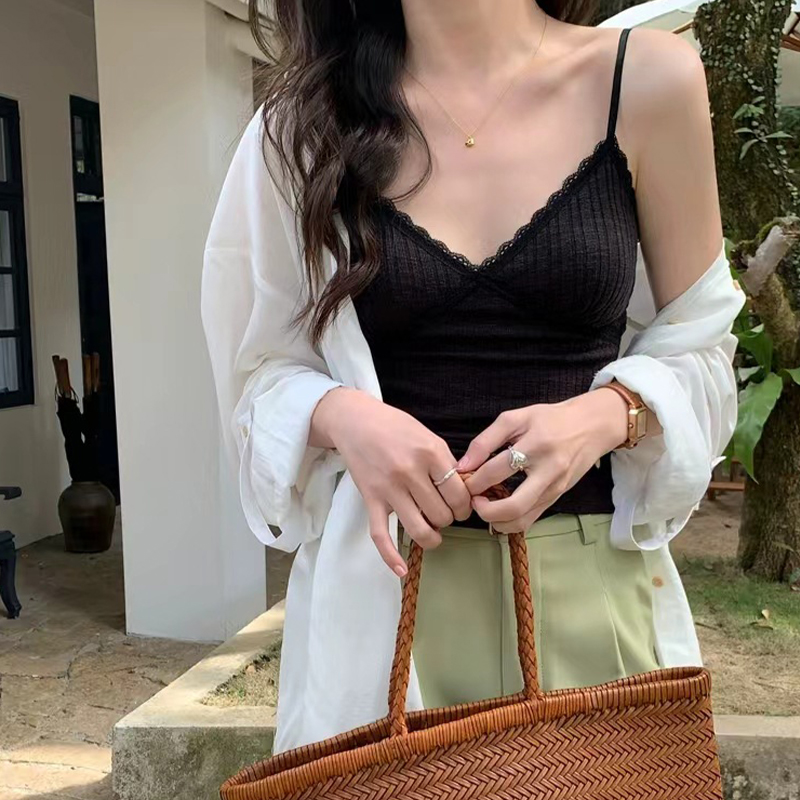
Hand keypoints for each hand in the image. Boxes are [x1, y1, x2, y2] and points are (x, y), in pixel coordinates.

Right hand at [311, 388, 471, 574]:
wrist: (355, 420)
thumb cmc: (395, 426)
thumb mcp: (428, 435)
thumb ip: (446, 462)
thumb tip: (465, 489)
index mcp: (430, 453)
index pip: (459, 493)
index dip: (465, 505)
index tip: (462, 506)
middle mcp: (410, 472)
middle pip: (442, 514)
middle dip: (448, 519)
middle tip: (445, 513)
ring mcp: (389, 488)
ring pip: (419, 529)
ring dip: (432, 537)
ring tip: (433, 533)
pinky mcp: (370, 499)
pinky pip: (380, 535)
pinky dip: (391, 556)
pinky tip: (401, 570)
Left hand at [459, 388, 629, 533]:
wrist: (591, 427)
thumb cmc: (550, 419)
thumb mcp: (516, 418)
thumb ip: (486, 440)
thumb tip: (462, 466)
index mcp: (536, 445)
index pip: (496, 470)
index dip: (472, 480)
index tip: (460, 480)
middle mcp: (548, 471)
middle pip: (513, 506)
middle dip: (484, 510)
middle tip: (471, 501)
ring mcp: (555, 489)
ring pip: (522, 520)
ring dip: (495, 520)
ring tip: (483, 506)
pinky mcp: (557, 498)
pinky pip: (530, 519)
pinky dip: (509, 520)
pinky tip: (498, 509)